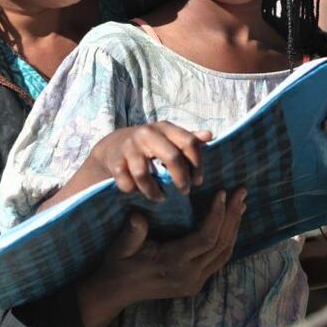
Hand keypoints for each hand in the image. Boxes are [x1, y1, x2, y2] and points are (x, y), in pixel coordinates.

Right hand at [77, 189, 246, 326]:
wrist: (117, 291)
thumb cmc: (119, 263)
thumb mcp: (121, 246)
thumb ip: (132, 232)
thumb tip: (138, 216)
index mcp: (173, 263)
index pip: (206, 238)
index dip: (217, 215)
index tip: (222, 192)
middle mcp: (189, 276)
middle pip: (221, 244)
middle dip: (232, 216)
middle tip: (241, 192)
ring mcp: (195, 282)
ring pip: (224, 253)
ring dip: (234, 227)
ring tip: (240, 204)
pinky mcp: (196, 283)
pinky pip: (219, 260)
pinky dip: (227, 240)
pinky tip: (230, 224)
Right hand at [90, 122, 212, 200]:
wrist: (115, 145)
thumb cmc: (150, 144)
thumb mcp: (169, 138)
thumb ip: (190, 138)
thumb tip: (211, 135)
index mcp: (165, 128)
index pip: (189, 142)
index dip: (198, 164)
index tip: (198, 181)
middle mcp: (147, 134)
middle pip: (172, 157)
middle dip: (181, 179)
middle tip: (184, 192)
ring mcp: (129, 147)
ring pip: (143, 173)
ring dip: (154, 191)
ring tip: (161, 198)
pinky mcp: (115, 162)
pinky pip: (126, 183)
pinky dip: (134, 192)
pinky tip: (140, 194)